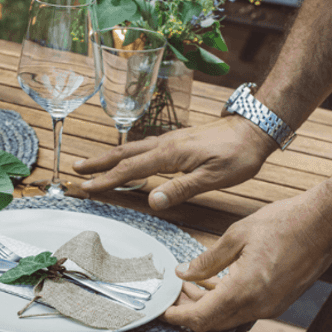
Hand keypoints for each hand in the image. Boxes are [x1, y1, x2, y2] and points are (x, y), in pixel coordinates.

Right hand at [74, 116, 277, 209]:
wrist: (255, 129)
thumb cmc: (238, 155)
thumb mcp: (212, 177)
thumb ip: (181, 188)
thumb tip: (152, 201)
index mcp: (170, 154)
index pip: (131, 170)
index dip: (107, 180)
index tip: (86, 188)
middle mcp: (166, 144)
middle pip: (124, 154)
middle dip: (99, 163)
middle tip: (75, 170)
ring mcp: (172, 140)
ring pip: (133, 148)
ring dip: (110, 156)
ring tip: (92, 163)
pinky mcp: (179, 140)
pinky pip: (145, 146)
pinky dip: (128, 153)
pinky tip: (128, 157)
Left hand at [164, 194, 331, 331]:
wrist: (327, 224)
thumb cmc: (286, 223)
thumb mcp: (237, 235)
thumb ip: (207, 260)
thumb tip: (183, 274)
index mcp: (245, 290)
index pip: (202, 318)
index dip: (179, 317)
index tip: (164, 311)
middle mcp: (259, 306)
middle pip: (214, 323)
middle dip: (190, 312)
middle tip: (175, 294)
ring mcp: (272, 307)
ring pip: (229, 318)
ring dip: (208, 306)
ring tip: (191, 286)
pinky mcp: (280, 302)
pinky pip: (245, 310)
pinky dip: (226, 302)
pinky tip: (216, 282)